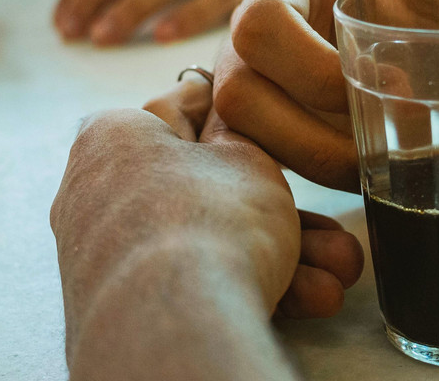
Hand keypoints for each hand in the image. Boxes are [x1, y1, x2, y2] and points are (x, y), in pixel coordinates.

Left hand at [51, 80, 362, 331]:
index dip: (242, 117)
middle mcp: (100, 192)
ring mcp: (110, 254)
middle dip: (285, 215)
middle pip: (211, 192)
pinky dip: (248, 285)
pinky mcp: (126, 305)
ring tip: (338, 277)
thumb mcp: (246, 158)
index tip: (277, 124)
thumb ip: (238, 134)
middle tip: (333, 233)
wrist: (174, 328)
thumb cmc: (211, 220)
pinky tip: (311, 300)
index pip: (186, 109)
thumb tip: (226, 121)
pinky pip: (196, 281)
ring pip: (212, 242)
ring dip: (284, 258)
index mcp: (115, 136)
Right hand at [214, 0, 438, 190]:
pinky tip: (361, 184)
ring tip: (382, 170)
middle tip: (386, 146)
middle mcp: (251, 40)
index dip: (315, 69)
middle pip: (237, 95)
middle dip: (315, 137)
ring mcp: (250, 91)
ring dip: (317, 167)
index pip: (260, 24)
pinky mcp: (263, 136)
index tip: (389, 86)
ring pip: (244, 143)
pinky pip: (258, 173)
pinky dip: (309, 188)